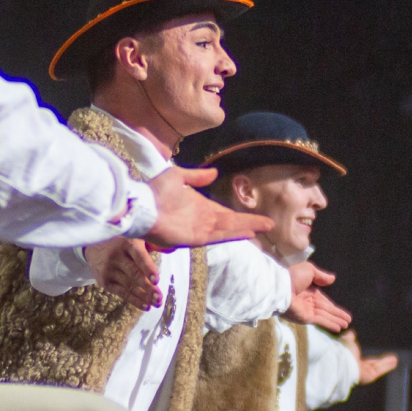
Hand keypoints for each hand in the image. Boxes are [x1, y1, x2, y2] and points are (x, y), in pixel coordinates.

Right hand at [85, 237, 161, 310]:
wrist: (92, 245)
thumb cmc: (122, 242)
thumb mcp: (134, 237)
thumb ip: (151, 243)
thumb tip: (172, 248)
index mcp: (127, 243)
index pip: (139, 257)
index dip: (148, 269)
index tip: (157, 280)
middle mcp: (116, 256)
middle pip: (135, 274)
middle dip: (149, 288)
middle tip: (160, 298)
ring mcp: (109, 270)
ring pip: (130, 286)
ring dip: (145, 297)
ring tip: (157, 303)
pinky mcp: (104, 281)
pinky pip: (122, 293)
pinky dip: (135, 301)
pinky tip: (146, 306)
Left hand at [143, 167, 273, 249]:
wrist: (141, 206)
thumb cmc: (155, 192)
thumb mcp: (177, 176)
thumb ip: (196, 176)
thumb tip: (214, 173)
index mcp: (199, 206)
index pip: (224, 213)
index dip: (240, 215)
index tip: (254, 217)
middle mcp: (203, 219)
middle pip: (232, 222)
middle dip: (250, 223)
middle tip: (270, 224)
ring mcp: (200, 229)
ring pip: (230, 229)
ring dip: (247, 228)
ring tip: (265, 228)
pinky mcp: (196, 238)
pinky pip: (219, 236)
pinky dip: (233, 235)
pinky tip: (248, 233)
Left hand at [284, 261, 351, 331]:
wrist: (281, 286)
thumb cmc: (293, 276)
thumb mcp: (309, 270)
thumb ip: (321, 276)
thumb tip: (333, 279)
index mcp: (309, 291)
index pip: (324, 301)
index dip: (334, 307)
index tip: (342, 311)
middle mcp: (309, 302)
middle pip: (327, 310)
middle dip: (337, 315)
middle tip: (348, 321)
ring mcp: (307, 311)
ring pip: (325, 316)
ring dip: (336, 321)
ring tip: (346, 325)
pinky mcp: (305, 317)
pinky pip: (320, 321)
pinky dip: (329, 324)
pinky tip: (338, 328)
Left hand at [337, 330, 398, 384]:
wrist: (342, 362)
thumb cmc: (342, 352)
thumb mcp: (346, 341)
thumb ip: (349, 338)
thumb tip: (350, 333)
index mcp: (352, 362)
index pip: (362, 361)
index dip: (369, 359)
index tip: (375, 358)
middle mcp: (358, 369)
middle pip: (373, 365)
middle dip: (381, 363)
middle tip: (389, 360)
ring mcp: (364, 373)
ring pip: (378, 367)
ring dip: (386, 363)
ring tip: (395, 360)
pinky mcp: (370, 376)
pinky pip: (380, 369)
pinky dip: (387, 365)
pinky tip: (395, 361)